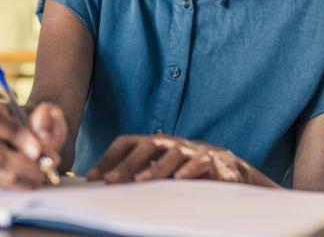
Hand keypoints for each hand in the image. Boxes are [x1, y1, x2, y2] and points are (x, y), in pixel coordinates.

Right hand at [0, 100, 67, 188]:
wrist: (39, 133)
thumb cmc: (41, 119)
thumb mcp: (49, 111)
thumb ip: (47, 118)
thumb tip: (44, 138)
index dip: (17, 137)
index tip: (39, 150)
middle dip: (27, 164)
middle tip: (52, 161)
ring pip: (4, 174)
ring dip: (32, 174)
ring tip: (49, 164)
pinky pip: (10, 186)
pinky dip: (29, 182)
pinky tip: (41, 172)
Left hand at [85, 134, 276, 186]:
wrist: (231, 169)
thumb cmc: (187, 169)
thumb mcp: (160, 169)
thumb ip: (137, 172)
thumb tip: (102, 182)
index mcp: (155, 144)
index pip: (127, 142)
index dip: (109, 157)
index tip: (92, 176)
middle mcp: (171, 143)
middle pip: (147, 145)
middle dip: (127, 163)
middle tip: (110, 180)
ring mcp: (193, 151)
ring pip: (173, 154)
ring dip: (156, 167)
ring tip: (141, 180)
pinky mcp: (215, 163)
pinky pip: (202, 163)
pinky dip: (191, 169)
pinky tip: (181, 178)